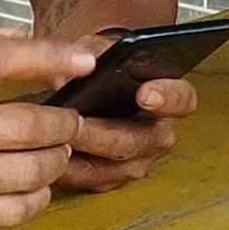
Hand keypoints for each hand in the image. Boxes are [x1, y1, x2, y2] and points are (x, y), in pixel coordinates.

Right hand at [0, 17, 93, 229]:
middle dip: (63, 122)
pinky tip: (36, 182)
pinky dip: (38, 197)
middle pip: (23, 126)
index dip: (49, 57)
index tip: (82, 61)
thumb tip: (18, 30)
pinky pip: (11, 211)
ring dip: (56, 159)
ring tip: (57, 149)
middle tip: (70, 119)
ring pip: (25, 172)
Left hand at [54, 54, 194, 192]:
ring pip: (111, 167)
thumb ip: (95, 52)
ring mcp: (137, 160)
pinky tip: (47, 154)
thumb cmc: (103, 67)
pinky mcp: (111, 178)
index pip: (181, 100)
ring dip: (81, 154)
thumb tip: (79, 62)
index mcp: (170, 98)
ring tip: (55, 139)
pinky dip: (67, 169)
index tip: (144, 93)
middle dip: (103, 133)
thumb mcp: (100, 49)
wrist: (94, 88)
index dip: (165, 97)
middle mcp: (158, 135)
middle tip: (77, 122)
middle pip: (137, 141)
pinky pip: (90, 180)